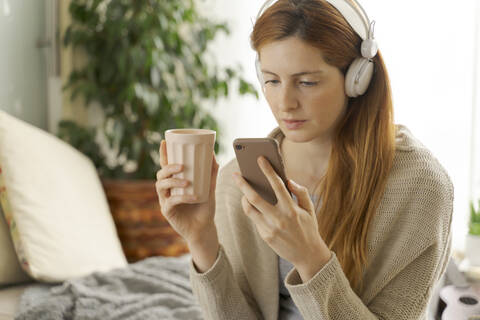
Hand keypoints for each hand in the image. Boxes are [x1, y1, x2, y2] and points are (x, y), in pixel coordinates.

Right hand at [155, 140, 218, 243]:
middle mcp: (167, 189)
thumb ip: (211, 173)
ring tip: (186, 182)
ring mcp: (165, 200)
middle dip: (168, 167)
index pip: (166, 165)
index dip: (163, 154)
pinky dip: (182, 197)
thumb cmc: (205, 207)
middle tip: (182, 166)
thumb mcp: (210, 188)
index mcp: (174, 181)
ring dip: (173, 181)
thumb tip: (213, 155)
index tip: (164, 141)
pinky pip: (171, 201)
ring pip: (161, 186)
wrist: (204, 228)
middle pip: (160, 174)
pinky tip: (193, 197)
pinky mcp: (167, 211)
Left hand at [232, 156, 330, 270]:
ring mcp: (270, 228)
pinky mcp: (265, 236)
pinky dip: (251, 209)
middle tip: (236, 174)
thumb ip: (301, 192)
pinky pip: (254, 219)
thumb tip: (288, 180)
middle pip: (255, 198)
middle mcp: (279, 218)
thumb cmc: (309, 228)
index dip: (267, 170)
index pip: (277, 185)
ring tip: (242, 190)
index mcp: (291, 209)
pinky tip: (250, 203)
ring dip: (243, 198)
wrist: (308, 255)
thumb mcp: (310, 209)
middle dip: (243, 184)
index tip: (260, 159)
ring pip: (250, 209)